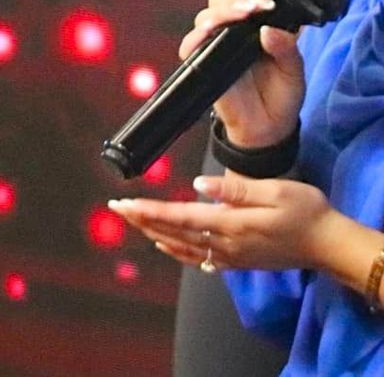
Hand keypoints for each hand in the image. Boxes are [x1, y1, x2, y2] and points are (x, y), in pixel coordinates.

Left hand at [112, 173, 343, 272]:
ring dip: (155, 232)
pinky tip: (164, 244)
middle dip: (144, 219)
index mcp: (232, 224)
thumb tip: (199, 183)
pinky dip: (177, 251)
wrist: (329, 245)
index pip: (182, 216)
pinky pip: (199, 258)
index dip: (151, 210)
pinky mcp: (238, 261)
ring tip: (132, 221)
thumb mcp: (276, 191)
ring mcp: (232, 256)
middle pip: (176, 232)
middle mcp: (226, 244)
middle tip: (116, 208)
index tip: (126, 204)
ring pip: (183, 246)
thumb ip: (235, 189)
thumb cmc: (306, 212)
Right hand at [180, 0, 299, 149]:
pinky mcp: (200, 62)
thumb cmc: (282, 95)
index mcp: (256, 24)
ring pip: (207, 15)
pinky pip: (190, 44)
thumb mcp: (295, 70)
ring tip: (243, 15)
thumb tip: (270, 29)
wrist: (268, 127)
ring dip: (222, 11)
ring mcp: (214, 44)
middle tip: (257, 5)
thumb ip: (287, 49)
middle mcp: (233, 29)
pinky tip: (210, 32)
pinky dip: (197, 35)